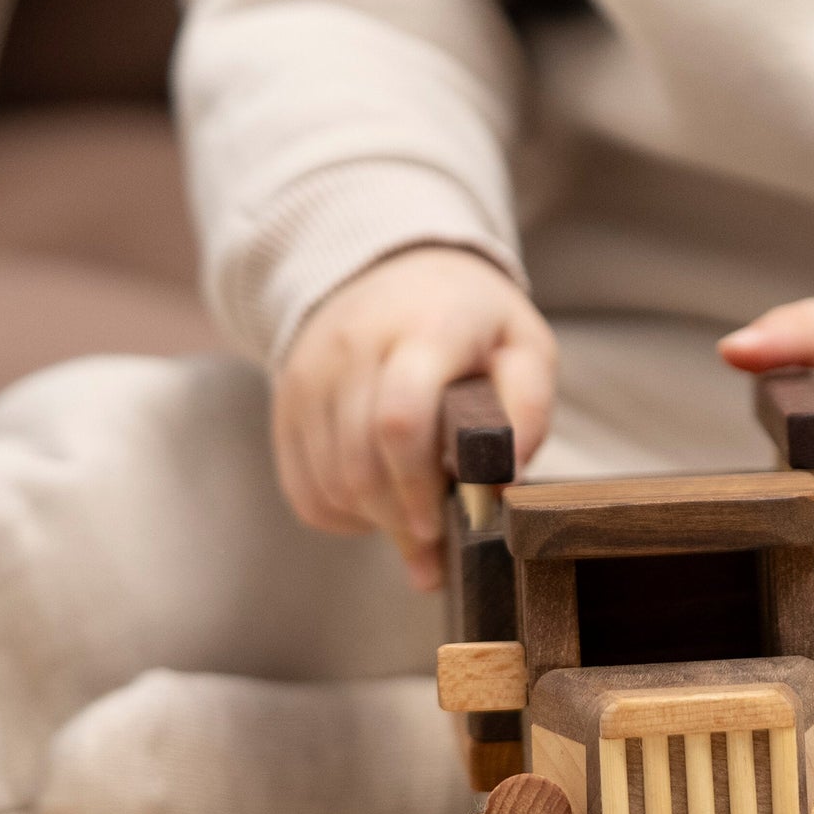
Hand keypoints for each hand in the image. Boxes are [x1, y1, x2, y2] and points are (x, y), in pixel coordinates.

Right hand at [274, 246, 555, 589]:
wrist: (393, 271)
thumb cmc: (472, 323)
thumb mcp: (524, 347)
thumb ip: (526, 409)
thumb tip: (503, 480)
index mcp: (424, 330)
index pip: (398, 419)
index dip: (417, 485)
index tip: (442, 522)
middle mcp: (354, 347)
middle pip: (359, 462)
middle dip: (399, 518)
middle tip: (435, 542)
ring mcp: (310, 375)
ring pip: (329, 481)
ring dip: (373, 521)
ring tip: (413, 520)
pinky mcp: (287, 403)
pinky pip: (303, 487)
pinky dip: (341, 515)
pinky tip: (377, 506)